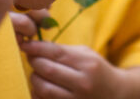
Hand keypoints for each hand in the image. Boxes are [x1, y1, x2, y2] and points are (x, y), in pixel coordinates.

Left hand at [21, 41, 139, 98]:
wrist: (114, 94)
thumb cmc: (97, 70)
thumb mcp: (87, 55)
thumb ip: (65, 51)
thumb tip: (39, 48)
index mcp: (87, 63)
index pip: (57, 53)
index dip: (38, 48)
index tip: (26, 44)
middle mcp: (82, 82)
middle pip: (48, 70)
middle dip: (34, 62)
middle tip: (30, 57)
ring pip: (43, 88)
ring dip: (34, 79)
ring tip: (35, 73)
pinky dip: (37, 93)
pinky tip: (39, 87)